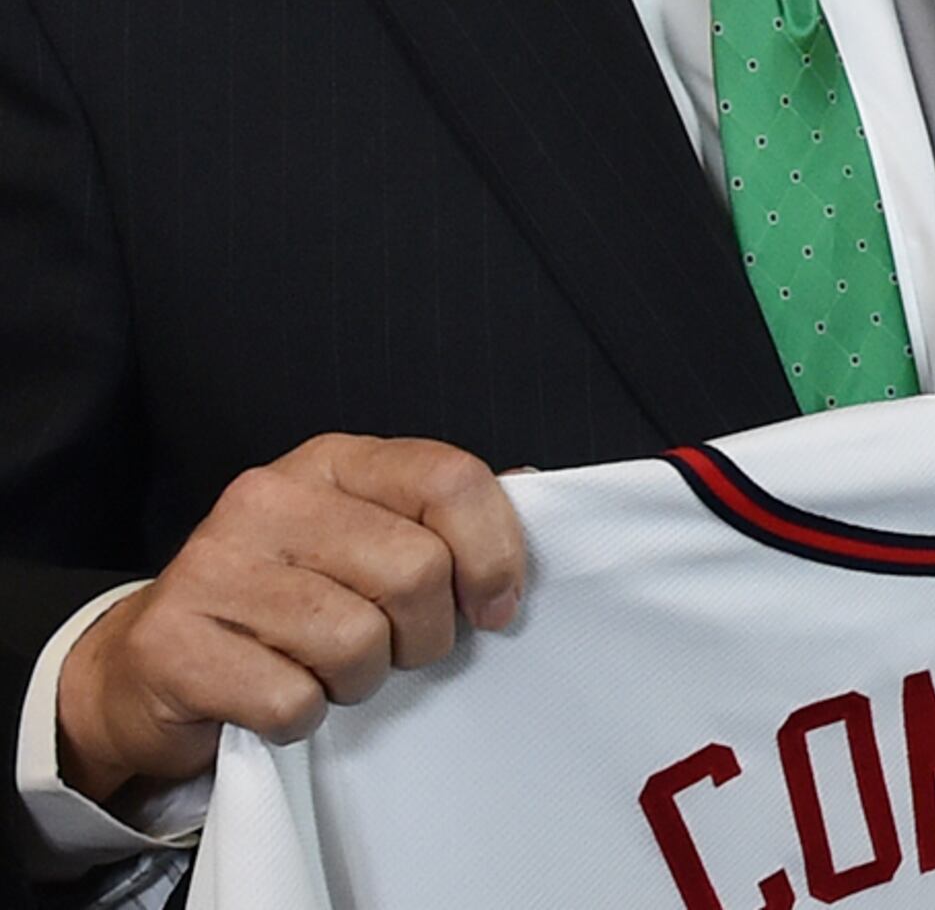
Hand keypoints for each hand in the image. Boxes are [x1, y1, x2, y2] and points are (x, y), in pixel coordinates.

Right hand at [55, 436, 524, 801]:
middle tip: (395, 649)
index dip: (494, 552)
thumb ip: (443, 515)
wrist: (155, 664)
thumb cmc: (287, 601)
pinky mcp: (173, 643)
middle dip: (426, 634)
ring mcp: (212, 567)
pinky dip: (303, 718)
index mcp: (332, 462)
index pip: (448, 479)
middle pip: (415, 571)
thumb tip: (533, 484)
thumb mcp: (366, 538)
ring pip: (357, 641)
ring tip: (330, 670)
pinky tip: (278, 697)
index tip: (497, 607)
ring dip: (361, 679)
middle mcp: (267, 499)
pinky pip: (292, 700)